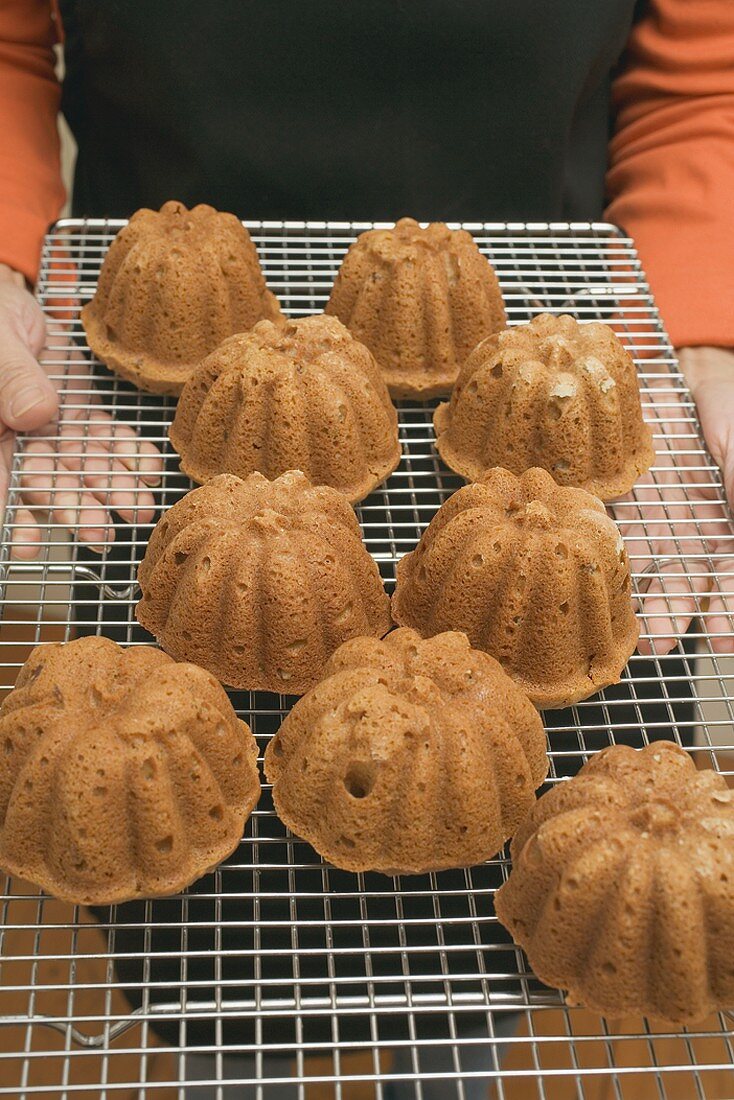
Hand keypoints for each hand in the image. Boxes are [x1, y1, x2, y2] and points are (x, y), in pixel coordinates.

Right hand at [0, 264, 162, 558]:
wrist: (12, 304)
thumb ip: (11, 379)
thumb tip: (34, 416)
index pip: (1, 477)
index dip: (13, 511)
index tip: (26, 546)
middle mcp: (23, 440)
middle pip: (47, 481)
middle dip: (73, 509)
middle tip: (98, 536)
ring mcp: (55, 430)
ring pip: (84, 466)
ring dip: (112, 491)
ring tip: (139, 513)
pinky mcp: (83, 415)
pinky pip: (109, 438)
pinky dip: (131, 454)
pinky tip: (151, 471)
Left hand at [611, 347, 733, 655]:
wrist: (690, 371)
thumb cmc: (730, 406)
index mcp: (726, 521)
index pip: (727, 576)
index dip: (726, 609)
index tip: (722, 642)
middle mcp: (692, 528)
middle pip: (687, 582)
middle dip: (676, 617)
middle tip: (663, 647)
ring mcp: (658, 515)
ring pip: (649, 567)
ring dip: (641, 603)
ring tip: (632, 634)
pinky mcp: (624, 497)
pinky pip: (612, 530)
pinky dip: (605, 556)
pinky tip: (597, 581)